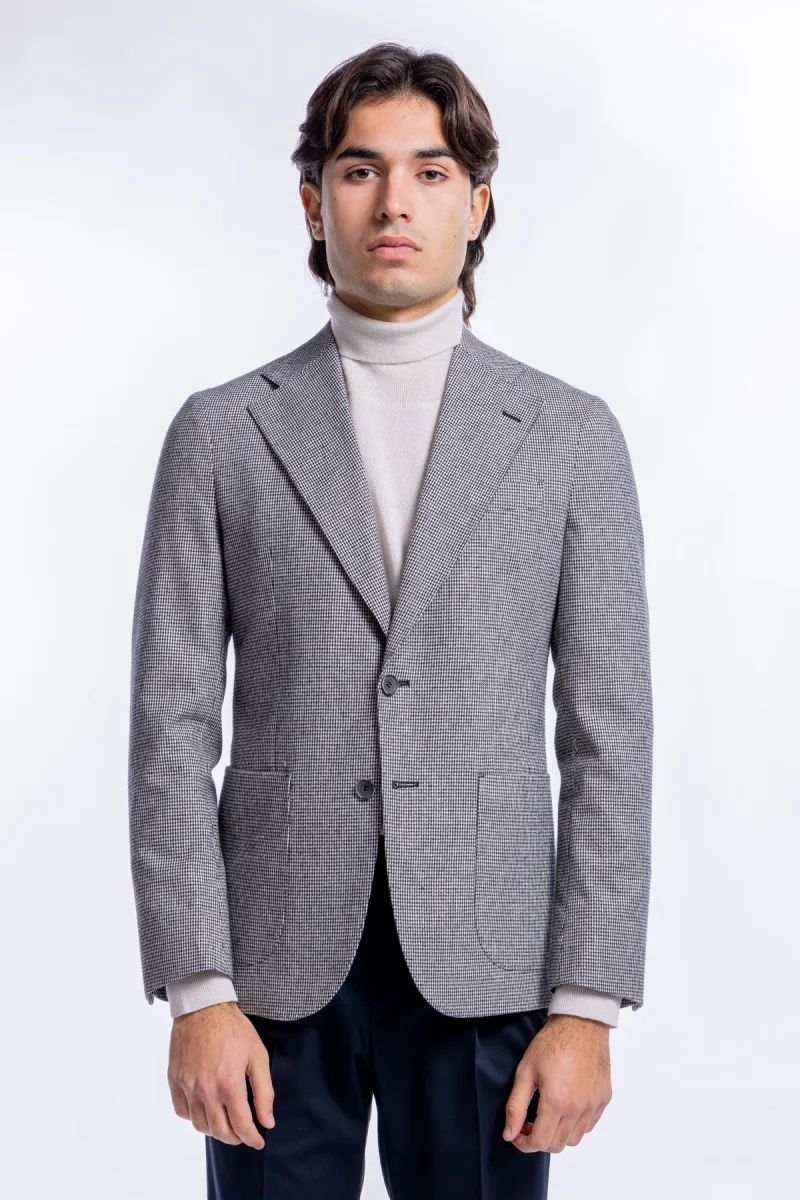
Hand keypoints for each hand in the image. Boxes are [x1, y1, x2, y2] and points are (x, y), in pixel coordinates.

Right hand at [167, 1001, 274, 1147]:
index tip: (259, 1141)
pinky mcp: (174, 1080)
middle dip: (235, 1138)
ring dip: (215, 1130)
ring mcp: (187, 1086)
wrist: (203, 1007)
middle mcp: (205, 1091)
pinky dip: (194, 1117)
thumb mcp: (258, 1056)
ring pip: (200, 1125)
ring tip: (226, 1124)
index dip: (252, 1138)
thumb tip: (268, 1122)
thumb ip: (264, 1092)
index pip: (241, 1126)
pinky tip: (205, 1110)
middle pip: (220, 1131)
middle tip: (244, 1134)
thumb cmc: (234, 1029)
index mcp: (229, 1085)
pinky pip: (182, 1111)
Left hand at [503, 1013, 611, 1152]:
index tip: (516, 1134)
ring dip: (558, 1134)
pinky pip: (589, 1125)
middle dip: (539, 1140)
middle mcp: (578, 1108)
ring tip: (547, 1115)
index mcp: (556, 1102)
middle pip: (557, 1145)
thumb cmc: (552, 1043)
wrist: (580, 1023)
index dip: (524, 1144)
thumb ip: (515, 1106)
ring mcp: (593, 1104)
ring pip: (574, 1139)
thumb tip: (509, 1134)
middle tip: (529, 1123)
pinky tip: (565, 1107)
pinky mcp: (604, 1098)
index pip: (540, 1142)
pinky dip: (575, 1125)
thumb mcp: (525, 1071)